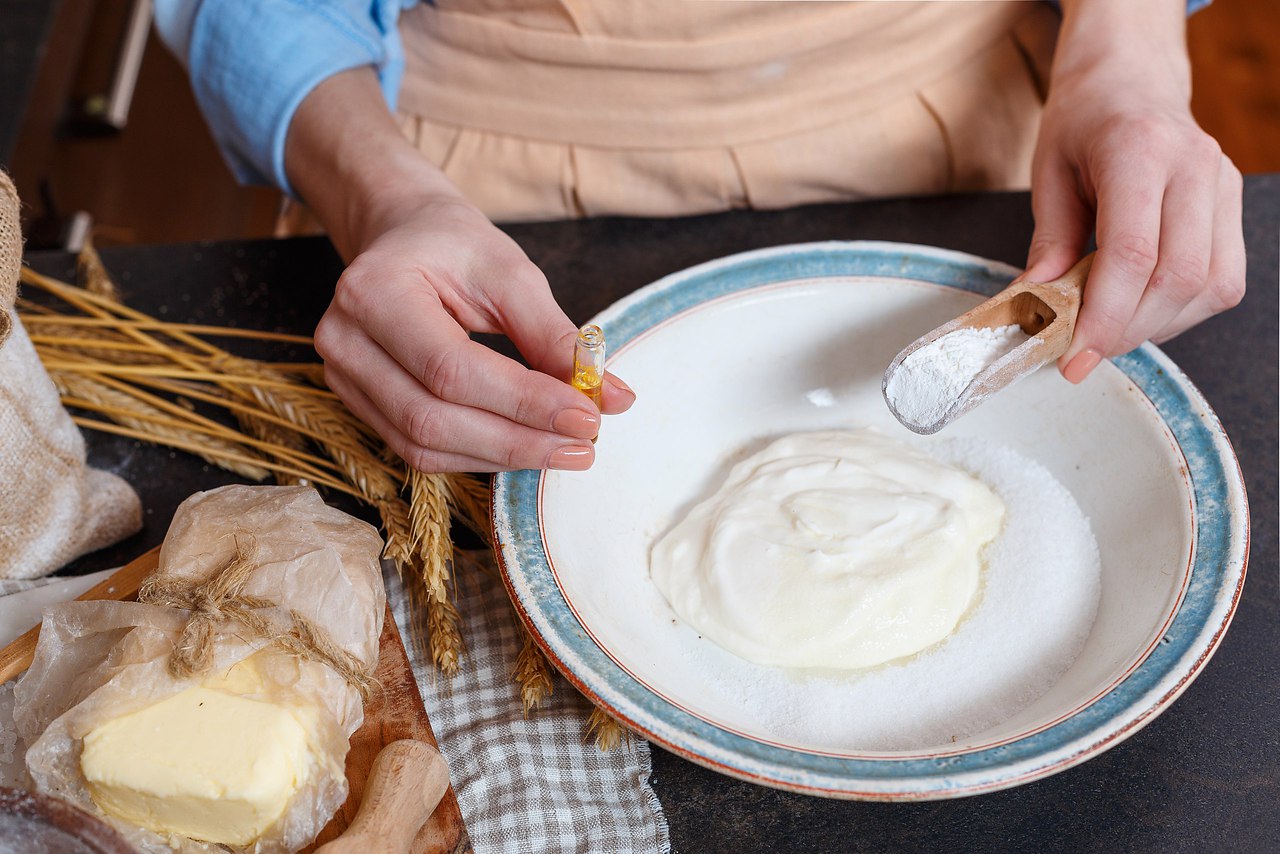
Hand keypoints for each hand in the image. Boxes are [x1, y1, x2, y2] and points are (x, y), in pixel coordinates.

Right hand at [314, 194, 633, 471]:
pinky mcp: (359, 403)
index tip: (586, 417)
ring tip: (564, 451)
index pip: (452, 369)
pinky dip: (478, 455)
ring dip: (502, 456)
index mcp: (374, 291)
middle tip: (584, 446)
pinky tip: (524, 447)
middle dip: (517, 440)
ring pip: (424, 444)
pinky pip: (418, 448)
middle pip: (433, 418)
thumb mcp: (511, 274)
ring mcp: (343, 377)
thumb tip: (611, 397)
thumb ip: (556, 337)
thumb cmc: (454, 247)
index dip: (523, 402)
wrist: (402, 236)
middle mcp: (346, 340)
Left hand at [1024, 0, 1244, 382]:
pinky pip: (1222, 281)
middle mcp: (1195, 168)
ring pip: (1209, 287)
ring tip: (1108, 328)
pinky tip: (1140, 309)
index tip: (1074, 357)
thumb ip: (1049, 241)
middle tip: (1083, 353)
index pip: (1133, 253)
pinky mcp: (1233, 208)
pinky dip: (1180, 311)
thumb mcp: (1048, 172)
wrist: (1130, 81)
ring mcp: (1224, 187)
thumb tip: (1040, 307)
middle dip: (1128, 330)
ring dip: (1155, 326)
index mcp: (1139, 151)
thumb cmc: (1084, 122)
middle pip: (1178, 278)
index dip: (1106, 316)